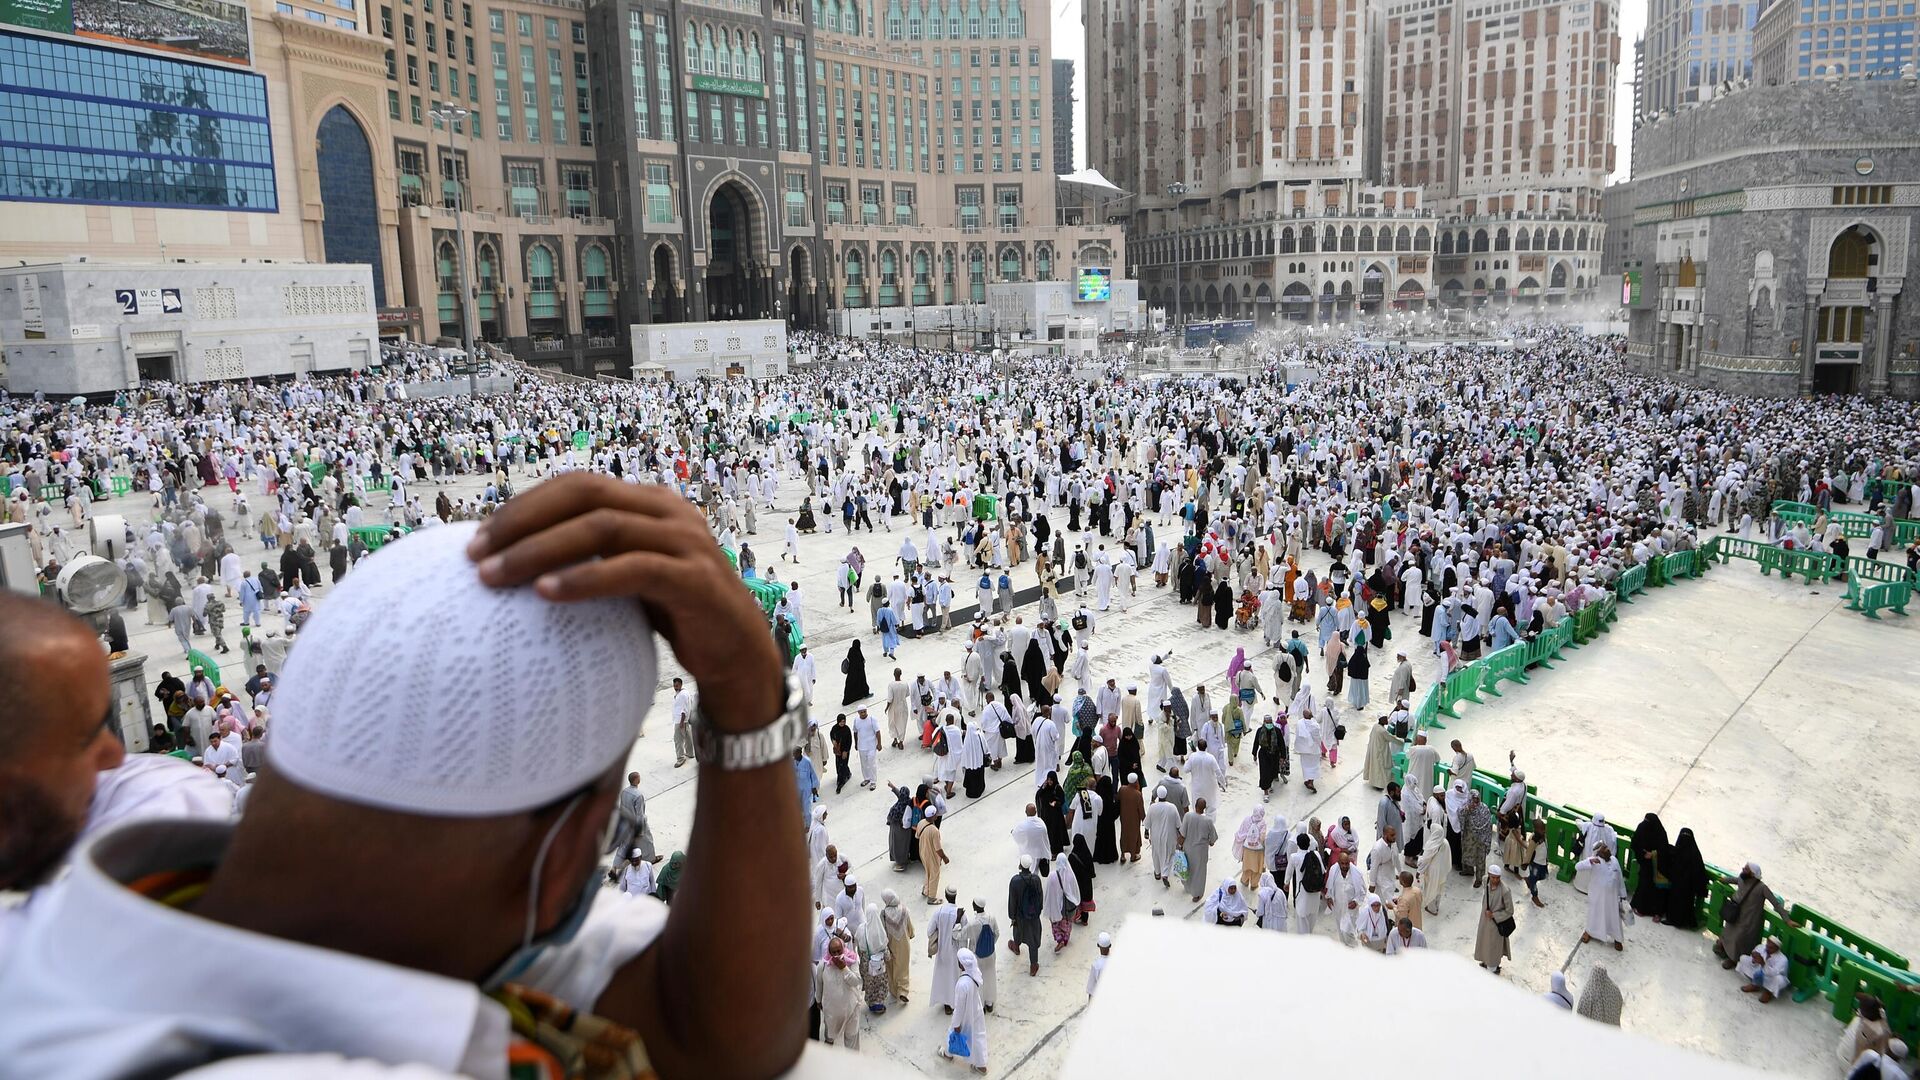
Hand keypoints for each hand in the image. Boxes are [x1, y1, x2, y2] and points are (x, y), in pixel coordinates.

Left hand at [470, 475, 781, 729]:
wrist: (739, 653)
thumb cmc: (675, 614)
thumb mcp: (630, 575)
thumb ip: (592, 557)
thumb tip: (512, 563)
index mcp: (649, 502)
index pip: (576, 485)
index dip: (524, 505)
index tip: (477, 539)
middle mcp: (668, 511)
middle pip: (584, 495)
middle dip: (522, 522)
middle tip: (475, 556)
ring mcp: (685, 542)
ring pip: (602, 527)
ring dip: (541, 550)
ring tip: (497, 577)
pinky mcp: (695, 579)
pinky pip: (631, 569)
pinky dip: (584, 579)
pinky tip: (546, 596)